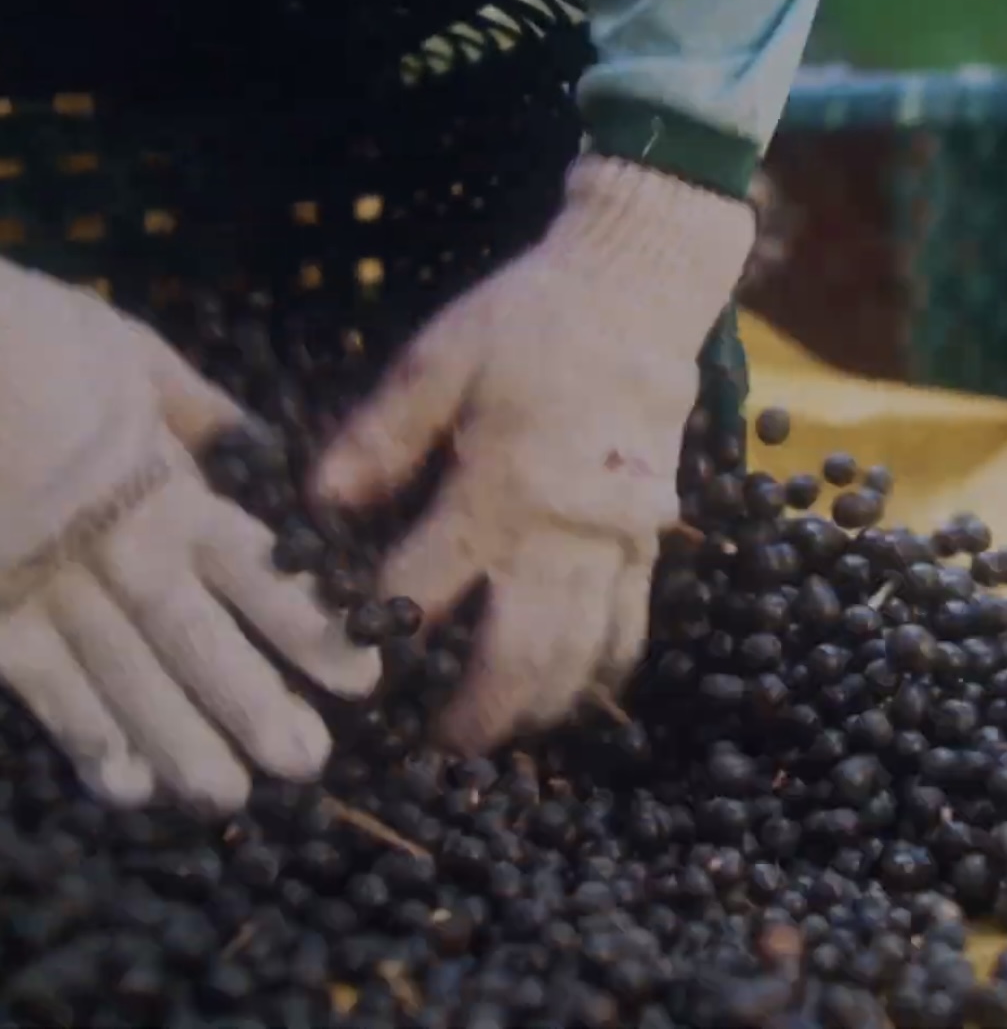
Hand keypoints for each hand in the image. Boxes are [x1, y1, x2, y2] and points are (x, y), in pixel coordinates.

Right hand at [0, 261, 381, 810]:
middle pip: (194, 636)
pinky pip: (38, 684)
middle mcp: (113, 546)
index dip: (308, 625)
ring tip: (229, 797)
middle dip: (252, 702)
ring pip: (121, 674)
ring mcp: (40, 584)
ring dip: (177, 739)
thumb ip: (196, 411)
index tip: (365, 678)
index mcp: (163, 483)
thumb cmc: (19, 338)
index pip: (256, 567)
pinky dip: (81, 736)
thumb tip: (261, 442)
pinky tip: (125, 791)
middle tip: (308, 764)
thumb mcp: (125, 354)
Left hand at [312, 156, 753, 753]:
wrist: (638, 295)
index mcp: (497, 491)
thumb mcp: (437, 361)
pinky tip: (577, 691)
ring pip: (582, 658)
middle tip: (439, 750)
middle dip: (477, 717)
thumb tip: (317, 506)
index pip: (423, 593)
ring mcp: (614, 545)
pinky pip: (632, 627)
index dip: (377, 636)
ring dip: (541, 710)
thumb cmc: (532, 321)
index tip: (347, 663)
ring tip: (502, 737)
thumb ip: (377, 438)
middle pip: (520, 659)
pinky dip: (604, 671)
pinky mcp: (650, 540)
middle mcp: (560, 535)